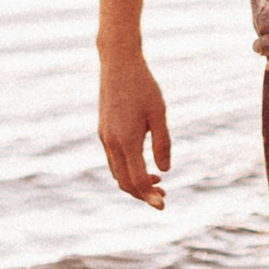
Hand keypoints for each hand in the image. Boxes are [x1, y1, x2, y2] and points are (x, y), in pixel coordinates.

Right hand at [98, 52, 171, 207]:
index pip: (137, 180)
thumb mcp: (159, 113)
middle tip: (163, 195)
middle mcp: (111, 143)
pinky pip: (113, 160)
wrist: (118, 63)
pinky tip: (143, 164)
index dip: (150, 196)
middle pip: (124, 183)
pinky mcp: (103, 131)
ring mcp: (104, 137)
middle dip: (142, 194)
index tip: (163, 205)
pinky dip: (126, 169)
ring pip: (116, 173)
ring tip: (157, 182)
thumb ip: (162, 143)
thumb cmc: (143, 86)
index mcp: (126, 140)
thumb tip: (165, 171)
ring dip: (134, 183)